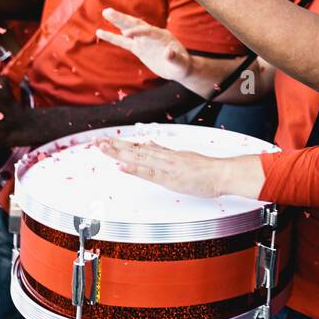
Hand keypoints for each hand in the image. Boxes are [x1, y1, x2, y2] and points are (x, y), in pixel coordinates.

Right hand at [95, 7, 192, 82]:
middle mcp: (151, 35)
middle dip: (122, 18)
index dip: (137, 31)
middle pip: (135, 24)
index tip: (126, 34)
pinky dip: (112, 37)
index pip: (148, 30)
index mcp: (162, 35)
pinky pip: (123, 42)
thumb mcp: (180, 63)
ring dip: (117, 22)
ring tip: (105, 13)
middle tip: (108, 11)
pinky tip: (100, 32)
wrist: (179, 68)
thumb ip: (174, 58)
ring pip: (127, 29)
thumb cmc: (181, 66)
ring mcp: (143, 41)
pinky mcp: (138, 48)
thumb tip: (168, 52)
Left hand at [97, 139, 236, 197]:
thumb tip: (150, 143)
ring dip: (119, 153)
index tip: (107, 141)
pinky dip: (135, 169)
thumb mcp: (184, 156)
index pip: (140, 147)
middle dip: (115, 146)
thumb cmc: (207, 169)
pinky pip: (149, 173)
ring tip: (103, 149)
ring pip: (139, 157)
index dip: (122, 144)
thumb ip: (165, 151)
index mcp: (166, 153)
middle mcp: (164, 157)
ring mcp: (166, 166)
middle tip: (96, 142)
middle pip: (135, 150)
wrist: (222, 173)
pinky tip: (122, 166)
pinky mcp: (170, 177)